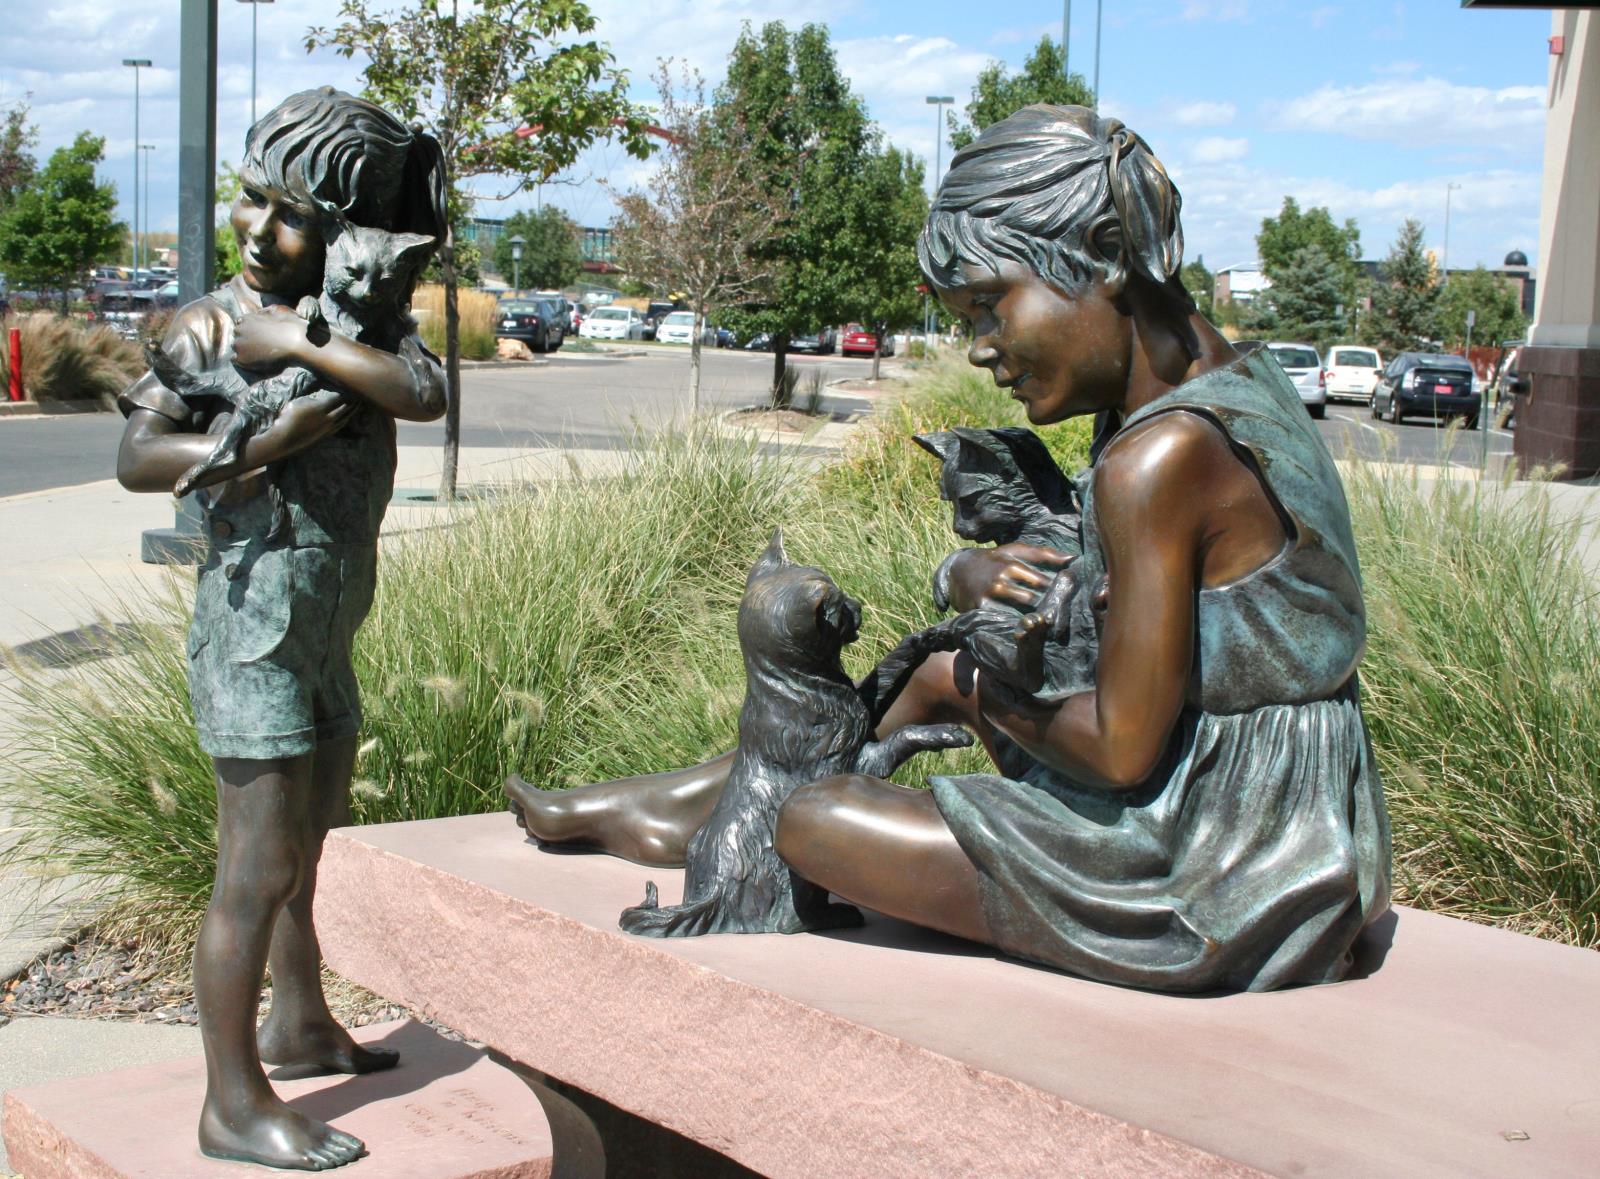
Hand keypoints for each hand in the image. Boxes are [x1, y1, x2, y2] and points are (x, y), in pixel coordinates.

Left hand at [231, 305, 309, 371]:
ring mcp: (239, 344)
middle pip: (237, 335)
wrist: (295, 348)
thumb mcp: (282, 315)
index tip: (256, 335)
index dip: (248, 329)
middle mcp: (239, 329)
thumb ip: (270, 312)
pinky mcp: (241, 358)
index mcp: (247, 319)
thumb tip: (265, 311)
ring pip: (236, 347)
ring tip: (257, 355)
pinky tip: (254, 362)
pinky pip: (236, 359)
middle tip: (258, 346)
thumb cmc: (292, 330)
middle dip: (245, 339)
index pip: (240, 323)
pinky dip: (243, 361)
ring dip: (244, 350)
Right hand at [250, 391, 353, 463]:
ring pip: (344, 419)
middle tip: (360, 397)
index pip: (337, 398)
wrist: (284, 439)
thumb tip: (319, 399)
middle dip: (353, 402)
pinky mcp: (325, 437)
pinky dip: (344, 421)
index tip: (349, 388)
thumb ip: (310, 399)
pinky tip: (345, 420)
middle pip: (345, 409)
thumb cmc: (286, 418)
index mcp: (321, 408)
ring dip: (351, 413)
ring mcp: (328, 429)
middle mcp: (327, 418)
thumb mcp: (297, 403)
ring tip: (357, 408)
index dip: (344, 393)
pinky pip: (338, 427)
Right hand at [946, 544, 1073, 612]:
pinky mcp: (980, 607)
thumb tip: (1073, 558)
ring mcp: (991, 592)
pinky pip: (1003, 618)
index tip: (1065, 600)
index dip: (1055, 592)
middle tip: (1055, 616)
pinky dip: (1015, 624)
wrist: (958, 570)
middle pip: (1034, 598)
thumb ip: (1044, 554)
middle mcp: (1002, 576)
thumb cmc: (994, 560)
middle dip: (1046, 607)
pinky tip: (1022, 627)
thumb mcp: (1015, 551)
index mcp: (1013, 563)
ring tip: (1041, 623)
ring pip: (1020, 610)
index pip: (1043, 581)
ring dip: (1033, 618)